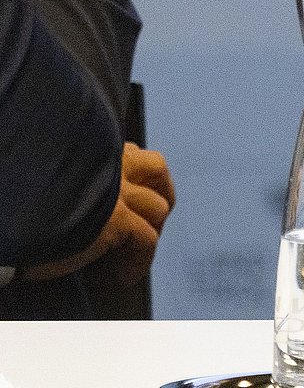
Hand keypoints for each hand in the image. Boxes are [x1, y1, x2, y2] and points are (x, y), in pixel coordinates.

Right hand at [21, 143, 176, 285]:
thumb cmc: (22, 205)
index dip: (139, 177)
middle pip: (157, 168)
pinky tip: (125, 278)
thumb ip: (83, 182)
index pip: (133, 154)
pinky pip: (147, 241)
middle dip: (162, 192)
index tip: (133, 197)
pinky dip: (140, 262)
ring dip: (150, 231)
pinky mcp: (116, 220)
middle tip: (151, 221)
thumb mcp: (57, 182)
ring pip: (157, 208)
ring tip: (130, 254)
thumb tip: (102, 202)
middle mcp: (110, 164)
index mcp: (94, 151)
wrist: (7, 218)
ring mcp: (117, 191)